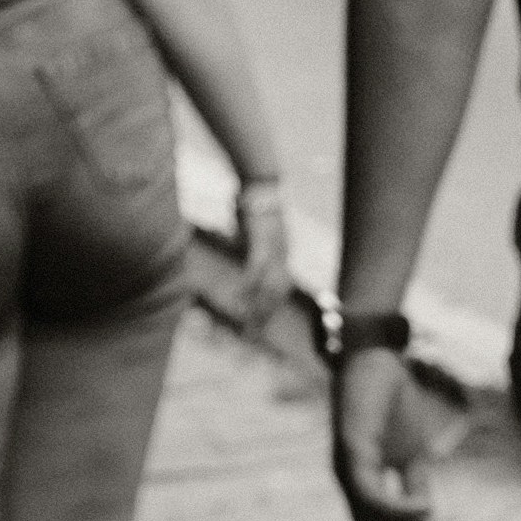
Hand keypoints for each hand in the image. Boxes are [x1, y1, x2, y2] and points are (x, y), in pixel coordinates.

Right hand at [223, 180, 292, 331]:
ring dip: (256, 309)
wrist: (261, 183)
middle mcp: (282, 257)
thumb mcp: (252, 230)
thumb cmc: (254, 204)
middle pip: (276, 296)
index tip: (261, 324)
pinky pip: (255, 272)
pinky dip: (248, 287)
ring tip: (245, 325)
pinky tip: (238, 300)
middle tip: (252, 337)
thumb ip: (248, 243)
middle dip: (264, 317)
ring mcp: (274, 252)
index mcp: (282, 256)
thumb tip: (239, 247)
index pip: (280, 290)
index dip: (271, 308)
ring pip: (268, 289)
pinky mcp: (262, 245)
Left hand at [332, 336, 456, 520]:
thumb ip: (417, 485)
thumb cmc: (393, 401)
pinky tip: (426, 510)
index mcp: (364, 483)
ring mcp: (347, 468)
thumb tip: (429, 517)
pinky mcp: (351, 451)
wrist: (377, 356)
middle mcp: (350, 481)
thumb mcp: (414, 453)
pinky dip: (398, 509)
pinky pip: (370, 495)